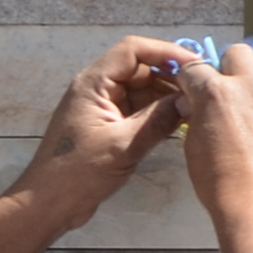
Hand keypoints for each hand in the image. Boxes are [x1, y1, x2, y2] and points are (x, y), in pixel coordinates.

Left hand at [17, 35, 196, 208]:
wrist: (49, 202)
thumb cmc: (79, 172)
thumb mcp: (123, 145)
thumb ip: (158, 120)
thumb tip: (190, 100)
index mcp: (94, 83)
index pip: (133, 50)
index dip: (166, 52)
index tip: (195, 65)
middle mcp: (98, 88)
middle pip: (140, 68)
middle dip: (171, 76)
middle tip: (203, 90)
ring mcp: (104, 107)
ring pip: (142, 90)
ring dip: (167, 96)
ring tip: (197, 106)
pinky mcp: (109, 125)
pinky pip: (139, 109)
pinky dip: (158, 113)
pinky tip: (180, 121)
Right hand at [178, 41, 252, 226]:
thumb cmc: (223, 185)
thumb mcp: (193, 147)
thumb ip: (196, 116)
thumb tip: (197, 107)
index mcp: (215, 93)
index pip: (195, 68)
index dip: (192, 79)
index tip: (192, 87)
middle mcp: (248, 88)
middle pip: (238, 54)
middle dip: (229, 68)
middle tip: (226, 91)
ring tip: (252, 115)